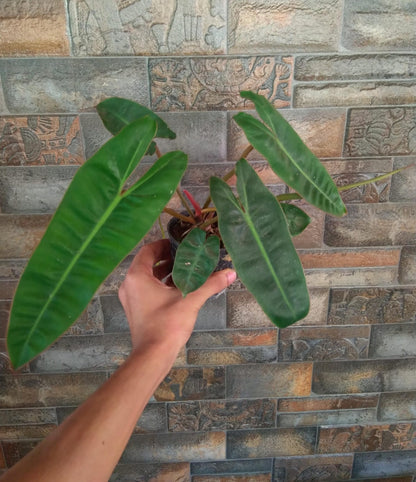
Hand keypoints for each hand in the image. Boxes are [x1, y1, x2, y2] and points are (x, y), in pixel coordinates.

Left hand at [118, 239, 235, 354]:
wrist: (153, 356)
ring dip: (165, 272)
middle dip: (168, 258)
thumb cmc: (167, 324)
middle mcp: (129, 285)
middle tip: (187, 256)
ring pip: (148, 277)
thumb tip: (231, 273)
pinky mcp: (136, 309)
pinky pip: (147, 289)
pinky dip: (161, 285)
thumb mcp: (191, 300)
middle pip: (148, 263)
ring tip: (186, 270)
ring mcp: (131, 298)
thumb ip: (210, 283)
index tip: (180, 244)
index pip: (148, 251)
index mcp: (137, 276)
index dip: (164, 244)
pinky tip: (179, 288)